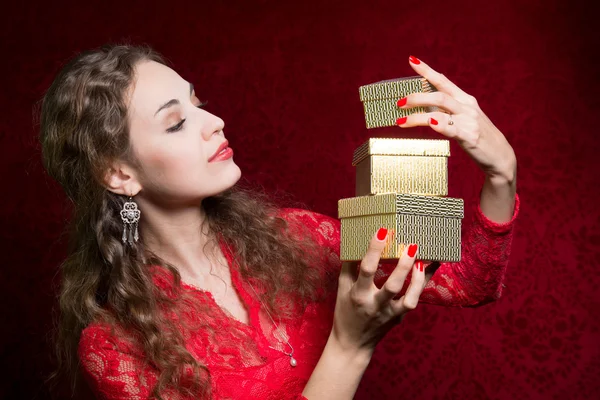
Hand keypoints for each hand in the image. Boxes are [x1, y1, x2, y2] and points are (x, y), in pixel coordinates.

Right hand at [330, 228, 428, 353]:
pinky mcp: (400, 318)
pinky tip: (428, 266)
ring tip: (423, 260)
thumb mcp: (342, 289)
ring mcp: (390, 314)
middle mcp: (376, 305)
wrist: (353, 344)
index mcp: (358, 295)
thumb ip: (349, 266)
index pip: (367, 270)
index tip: (382, 231)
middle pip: (392, 286)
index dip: (374, 250)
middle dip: (403, 266)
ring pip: (409, 300)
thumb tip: (354, 241)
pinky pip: (414, 300)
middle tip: (411, 246)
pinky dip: (422, 283)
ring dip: (418, 280)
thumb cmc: (345, 312)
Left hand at [397, 56, 516, 182]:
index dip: (427, 70)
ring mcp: (469, 121)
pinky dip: (440, 124)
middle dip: (417, 97)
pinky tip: (431, 123)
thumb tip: (427, 98)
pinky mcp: (469, 136)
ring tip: (401, 121)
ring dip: (418, 115)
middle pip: (439, 95)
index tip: (412, 60)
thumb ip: (448, 107)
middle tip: (399, 102)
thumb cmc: (477, 135)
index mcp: (464, 99)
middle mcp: (466, 107)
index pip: (443, 81)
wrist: (499, 155)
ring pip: (440, 110)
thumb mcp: (464, 117)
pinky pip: (452, 128)